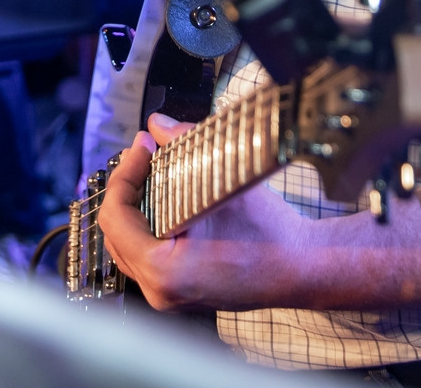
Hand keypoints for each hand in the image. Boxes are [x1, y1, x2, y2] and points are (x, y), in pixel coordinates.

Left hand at [98, 114, 420, 312]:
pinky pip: (146, 255)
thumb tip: (157, 124)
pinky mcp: (179, 292)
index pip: (116, 216)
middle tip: (145, 153)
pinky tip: (166, 197)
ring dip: (137, 205)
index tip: (142, 147)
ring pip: (129, 244)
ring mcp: (168, 296)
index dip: (125, 174)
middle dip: (128, 186)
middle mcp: (159, 291)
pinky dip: (149, 224)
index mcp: (163, 271)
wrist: (304, 268)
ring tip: (153, 170)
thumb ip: (183, 149)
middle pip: (116, 231)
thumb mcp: (223, 183)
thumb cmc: (270, 235)